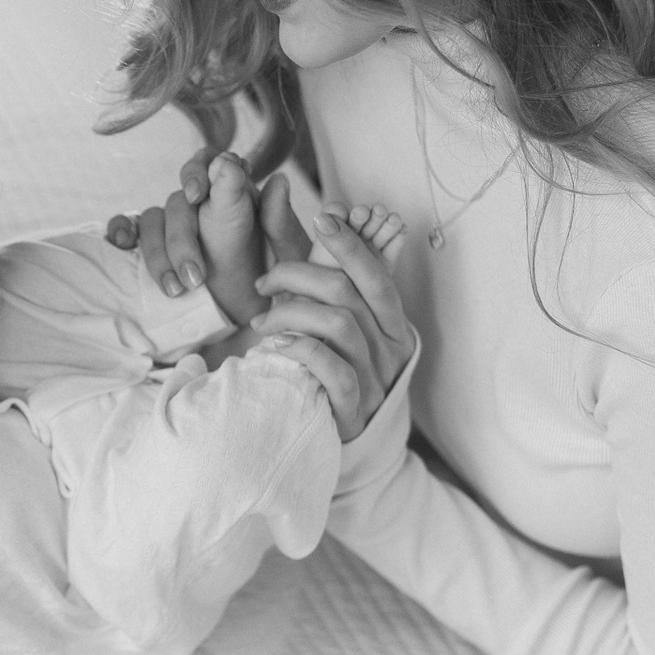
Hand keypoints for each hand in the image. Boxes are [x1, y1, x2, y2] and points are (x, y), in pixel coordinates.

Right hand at [107, 149, 314, 295]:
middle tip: (195, 276)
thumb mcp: (288, 257)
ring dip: (158, 255)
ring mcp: (175, 225)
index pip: (211, 164)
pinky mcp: (155, 247)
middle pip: (178, 202)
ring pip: (152, 222)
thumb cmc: (274, 283)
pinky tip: (121, 244)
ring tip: (176, 291)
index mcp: (236, 195)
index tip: (199, 195)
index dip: (199, 172)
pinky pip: (130, 229)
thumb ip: (282, 222)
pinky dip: (120, 230)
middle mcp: (201, 204)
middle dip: (182, 239)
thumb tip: (278, 181)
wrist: (255, 318)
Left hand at [250, 203, 413, 441]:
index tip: (321, 218)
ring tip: (261, 322)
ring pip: (338, 325)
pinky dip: (301, 351)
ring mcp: (375, 379)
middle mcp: (391, 348)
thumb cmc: (330, 369)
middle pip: (348, 293)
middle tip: (264, 282)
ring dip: (290, 313)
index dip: (350, 244)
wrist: (338, 437)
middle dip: (298, 275)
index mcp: (392, 322)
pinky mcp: (354, 409)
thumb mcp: (335, 324)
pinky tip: (277, 346)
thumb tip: (323, 216)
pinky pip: (333, 371)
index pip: (375, 274)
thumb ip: (328, 280)